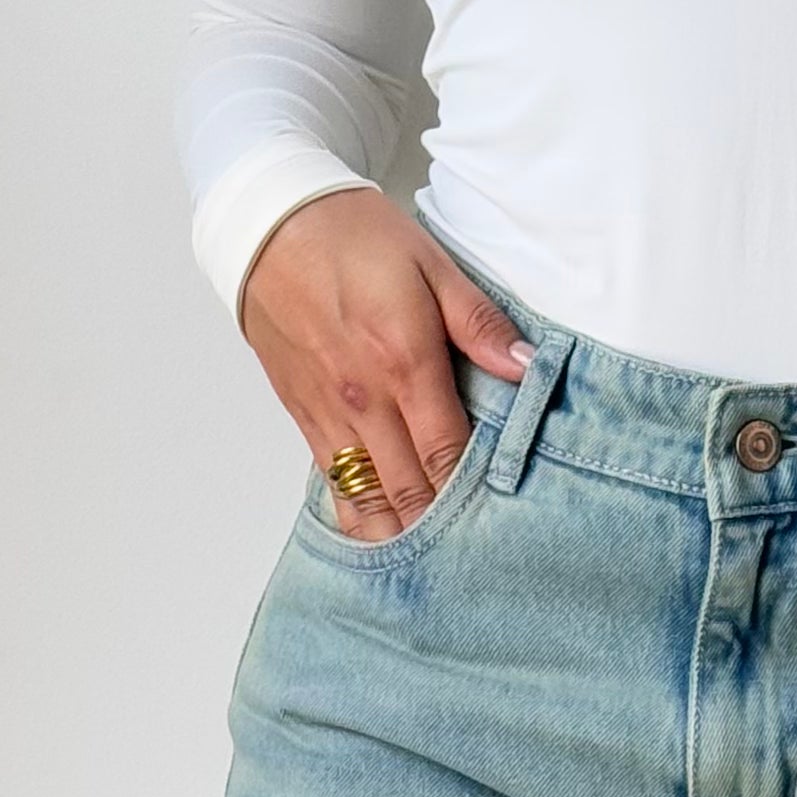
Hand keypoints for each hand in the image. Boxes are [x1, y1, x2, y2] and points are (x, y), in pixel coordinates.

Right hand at [241, 190, 529, 539]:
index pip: (448, 455)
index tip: (503, 523)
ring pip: (371, 505)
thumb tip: (526, 370)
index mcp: (403, 363)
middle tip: (480, 562)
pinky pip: (337, 491)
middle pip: (412, 494)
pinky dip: (365, 522)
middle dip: (445, 532)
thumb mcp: (430, 263)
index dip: (474, 498)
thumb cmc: (353, 237)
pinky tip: (390, 544)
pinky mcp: (305, 419)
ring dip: (404, 541)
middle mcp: (364, 401)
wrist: (269, 223)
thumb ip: (479, 324)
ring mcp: (331, 416)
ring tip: (438, 574)